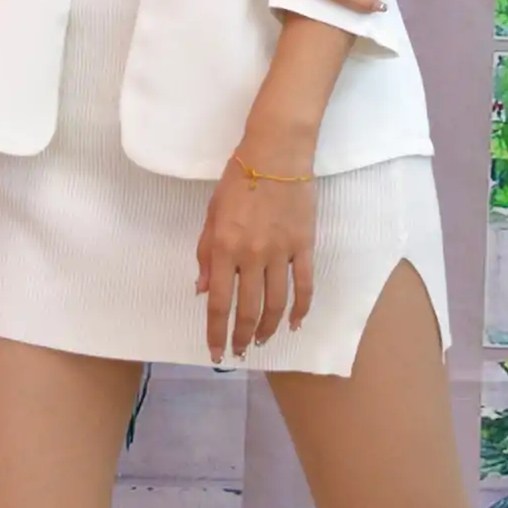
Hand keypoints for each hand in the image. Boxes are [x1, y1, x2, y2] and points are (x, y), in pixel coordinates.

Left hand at [196, 148, 316, 360]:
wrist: (276, 154)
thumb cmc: (238, 180)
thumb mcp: (211, 215)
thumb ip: (205, 255)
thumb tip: (203, 291)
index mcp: (225, 248)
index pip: (220, 303)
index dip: (216, 333)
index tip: (216, 353)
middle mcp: (252, 256)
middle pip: (248, 309)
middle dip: (241, 336)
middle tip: (239, 352)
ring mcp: (281, 253)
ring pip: (277, 304)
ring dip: (268, 328)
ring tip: (261, 340)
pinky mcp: (304, 247)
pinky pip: (304, 286)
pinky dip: (301, 309)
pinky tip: (295, 324)